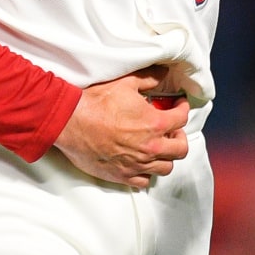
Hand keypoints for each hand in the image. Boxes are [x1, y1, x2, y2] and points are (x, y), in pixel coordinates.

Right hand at [52, 67, 189, 188]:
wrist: (71, 122)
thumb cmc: (96, 103)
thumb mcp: (126, 83)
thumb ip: (149, 78)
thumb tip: (163, 74)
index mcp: (154, 123)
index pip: (182, 118)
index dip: (183, 108)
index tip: (179, 105)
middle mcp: (150, 147)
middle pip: (181, 149)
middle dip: (180, 137)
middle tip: (172, 130)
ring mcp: (137, 164)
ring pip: (166, 168)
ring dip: (166, 157)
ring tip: (158, 147)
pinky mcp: (122, 175)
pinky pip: (144, 181)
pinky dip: (146, 173)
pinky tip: (141, 162)